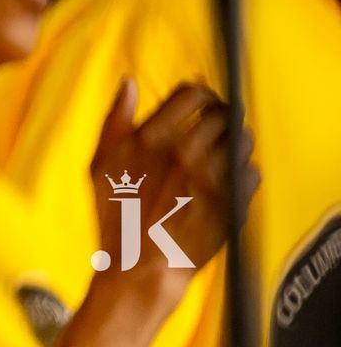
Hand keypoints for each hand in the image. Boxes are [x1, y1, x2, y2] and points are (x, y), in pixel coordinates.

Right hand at [87, 79, 258, 293]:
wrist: (140, 267)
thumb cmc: (116, 217)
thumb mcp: (100, 163)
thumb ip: (115, 120)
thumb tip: (129, 83)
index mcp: (151, 139)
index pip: (193, 94)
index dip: (201, 94)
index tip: (200, 104)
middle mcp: (184, 154)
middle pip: (224, 114)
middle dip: (221, 117)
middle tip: (215, 128)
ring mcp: (212, 179)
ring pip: (243, 140)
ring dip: (236, 142)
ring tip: (225, 153)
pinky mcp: (232, 203)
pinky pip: (252, 172)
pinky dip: (244, 172)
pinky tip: (228, 180)